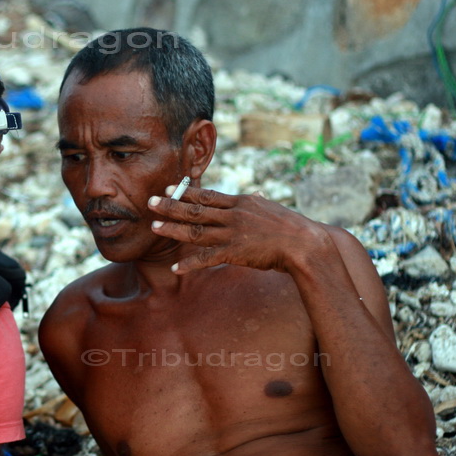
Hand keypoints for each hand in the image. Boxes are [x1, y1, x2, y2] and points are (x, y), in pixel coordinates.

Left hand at [148, 185, 330, 274]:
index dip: (186, 191)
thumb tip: (256, 194)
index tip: (168, 187)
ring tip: (154, 227)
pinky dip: (190, 264)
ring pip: (196, 230)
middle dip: (171, 205)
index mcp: (241, 202)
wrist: (305, 244)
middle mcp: (233, 215)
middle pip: (196, 209)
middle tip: (150, 202)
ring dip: (173, 229)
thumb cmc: (292, 228)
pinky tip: (176, 268)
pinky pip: (207, 258)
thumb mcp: (272, 208)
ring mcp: (233, 233)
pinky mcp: (235, 252)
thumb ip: (258, 202)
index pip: (208, 194)